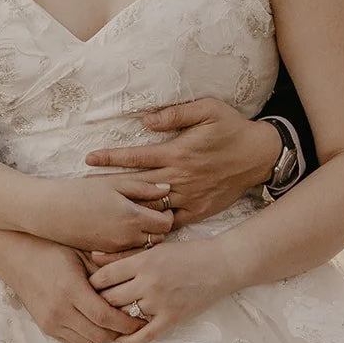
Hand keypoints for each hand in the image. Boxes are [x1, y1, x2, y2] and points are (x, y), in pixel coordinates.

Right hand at [0, 230, 138, 342]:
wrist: (17, 256)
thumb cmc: (52, 248)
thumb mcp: (81, 253)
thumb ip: (106, 270)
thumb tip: (135, 281)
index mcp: (70, 289)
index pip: (105, 317)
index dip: (127, 323)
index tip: (142, 319)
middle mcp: (59, 310)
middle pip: (99, 335)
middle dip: (120, 332)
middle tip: (133, 321)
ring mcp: (51, 321)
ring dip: (105, 335)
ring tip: (116, 321)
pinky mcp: (46, 327)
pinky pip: (75, 342)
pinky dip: (89, 336)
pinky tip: (96, 321)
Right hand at [34, 173, 174, 253]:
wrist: (50, 212)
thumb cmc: (81, 192)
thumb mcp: (113, 183)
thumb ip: (143, 188)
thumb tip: (167, 188)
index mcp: (132, 217)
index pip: (166, 224)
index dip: (167, 215)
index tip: (162, 208)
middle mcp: (127, 238)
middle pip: (158, 240)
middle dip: (159, 230)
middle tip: (152, 217)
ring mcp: (115, 250)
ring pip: (143, 251)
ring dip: (146, 241)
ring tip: (138, 225)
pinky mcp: (104, 257)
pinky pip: (126, 258)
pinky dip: (130, 250)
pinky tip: (122, 236)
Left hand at [85, 100, 280, 225]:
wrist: (259, 155)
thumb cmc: (231, 127)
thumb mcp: (207, 109)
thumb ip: (175, 114)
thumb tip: (145, 120)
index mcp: (178, 152)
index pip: (136, 157)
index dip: (111, 158)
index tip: (89, 159)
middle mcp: (180, 178)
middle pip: (136, 185)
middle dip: (108, 187)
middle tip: (84, 192)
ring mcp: (189, 197)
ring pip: (151, 207)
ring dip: (126, 210)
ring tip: (102, 216)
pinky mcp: (198, 211)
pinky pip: (171, 223)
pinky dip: (153, 228)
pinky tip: (135, 233)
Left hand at [88, 238, 234, 342]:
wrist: (220, 265)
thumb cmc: (187, 253)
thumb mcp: (155, 248)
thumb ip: (125, 255)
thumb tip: (92, 256)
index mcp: (143, 261)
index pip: (104, 276)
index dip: (91, 283)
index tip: (85, 286)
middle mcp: (149, 282)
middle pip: (110, 298)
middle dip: (97, 302)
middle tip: (88, 306)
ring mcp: (160, 302)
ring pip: (124, 316)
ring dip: (112, 320)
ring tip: (100, 323)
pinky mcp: (172, 318)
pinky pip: (145, 335)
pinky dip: (129, 341)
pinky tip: (120, 342)